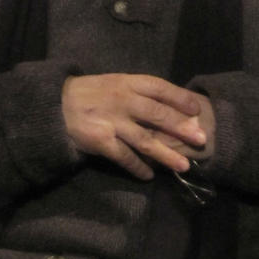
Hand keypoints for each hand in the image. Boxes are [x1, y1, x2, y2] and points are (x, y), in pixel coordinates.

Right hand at [62, 74, 206, 179]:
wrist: (57, 105)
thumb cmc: (93, 93)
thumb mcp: (116, 83)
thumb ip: (140, 92)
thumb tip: (173, 107)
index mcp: (128, 83)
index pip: (159, 88)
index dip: (179, 98)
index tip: (196, 110)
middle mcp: (123, 100)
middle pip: (157, 115)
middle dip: (181, 128)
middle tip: (201, 139)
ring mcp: (112, 121)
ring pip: (145, 140)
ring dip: (166, 155)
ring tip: (184, 166)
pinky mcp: (101, 141)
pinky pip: (125, 157)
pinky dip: (138, 167)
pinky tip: (149, 176)